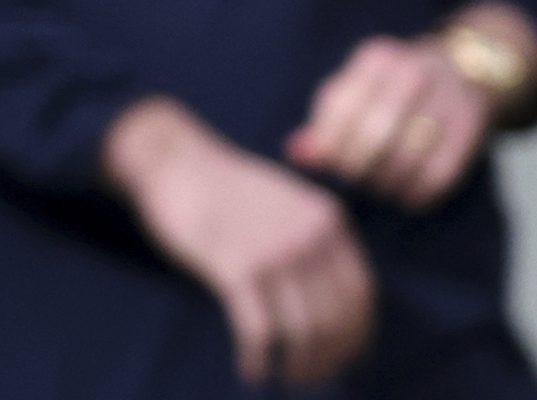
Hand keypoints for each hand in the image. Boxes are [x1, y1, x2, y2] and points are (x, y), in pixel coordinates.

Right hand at [106, 96, 374, 386]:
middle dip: (325, 358)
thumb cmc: (228, 189)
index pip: (361, 294)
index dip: (355, 335)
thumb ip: (316, 242)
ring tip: (283, 375)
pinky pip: (259, 330)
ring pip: (303, 331)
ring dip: (297, 365)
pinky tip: (251, 368)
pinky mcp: (235, 265)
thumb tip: (338, 309)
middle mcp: (309, 235)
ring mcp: (273, 250)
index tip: (343, 357)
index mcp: (328, 220)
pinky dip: (258, 358)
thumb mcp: (289, 203)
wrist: (176, 161)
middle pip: (334, 319)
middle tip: (307, 376)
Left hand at [287, 34, 492, 210]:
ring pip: (407, 156)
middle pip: (375, 133)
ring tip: (378, 187)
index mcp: (376, 58)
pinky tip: (407, 195)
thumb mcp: (359, 91)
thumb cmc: (394, 89)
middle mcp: (413, 72)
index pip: (342, 106)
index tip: (330, 163)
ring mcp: (446, 97)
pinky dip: (417, 193)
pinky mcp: (471, 125)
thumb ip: (326, 122)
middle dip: (358, 167)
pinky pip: (439, 173)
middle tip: (353, 180)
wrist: (466, 70)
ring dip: (386, 183)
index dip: (331, 144)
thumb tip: (298, 156)